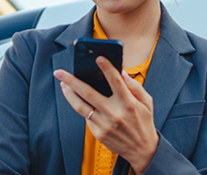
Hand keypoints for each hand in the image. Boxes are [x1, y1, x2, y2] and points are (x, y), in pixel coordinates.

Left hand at [53, 56, 158, 173]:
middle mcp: (115, 113)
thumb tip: (122, 73)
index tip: (98, 57)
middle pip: (89, 93)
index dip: (107, 68)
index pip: (116, 82)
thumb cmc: (144, 122)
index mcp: (129, 103)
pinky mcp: (98, 133)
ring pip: (81, 106)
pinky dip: (80, 106)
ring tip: (62, 84)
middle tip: (60, 72)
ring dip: (69, 94)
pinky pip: (86, 117)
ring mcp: (105, 124)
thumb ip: (135, 87)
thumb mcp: (147, 102)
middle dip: (72, 80)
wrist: (141, 149)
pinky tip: (75, 98)